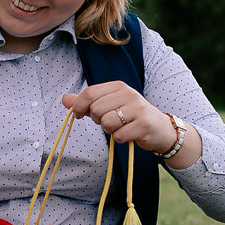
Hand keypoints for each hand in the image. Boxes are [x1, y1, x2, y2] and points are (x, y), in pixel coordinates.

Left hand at [64, 82, 180, 154]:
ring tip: (121, 127)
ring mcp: (137, 109)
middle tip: (110, 121)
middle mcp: (128, 94)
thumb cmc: (130, 116)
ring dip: (110, 130)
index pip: (90, 93)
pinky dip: (120, 138)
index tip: (80, 115)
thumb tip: (64, 99)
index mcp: (118, 86)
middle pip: (96, 110)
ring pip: (107, 123)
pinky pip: (118, 135)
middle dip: (98, 120)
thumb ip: (87, 102)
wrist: (160, 128)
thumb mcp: (109, 104)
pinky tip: (129, 134)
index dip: (80, 106)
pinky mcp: (143, 125)